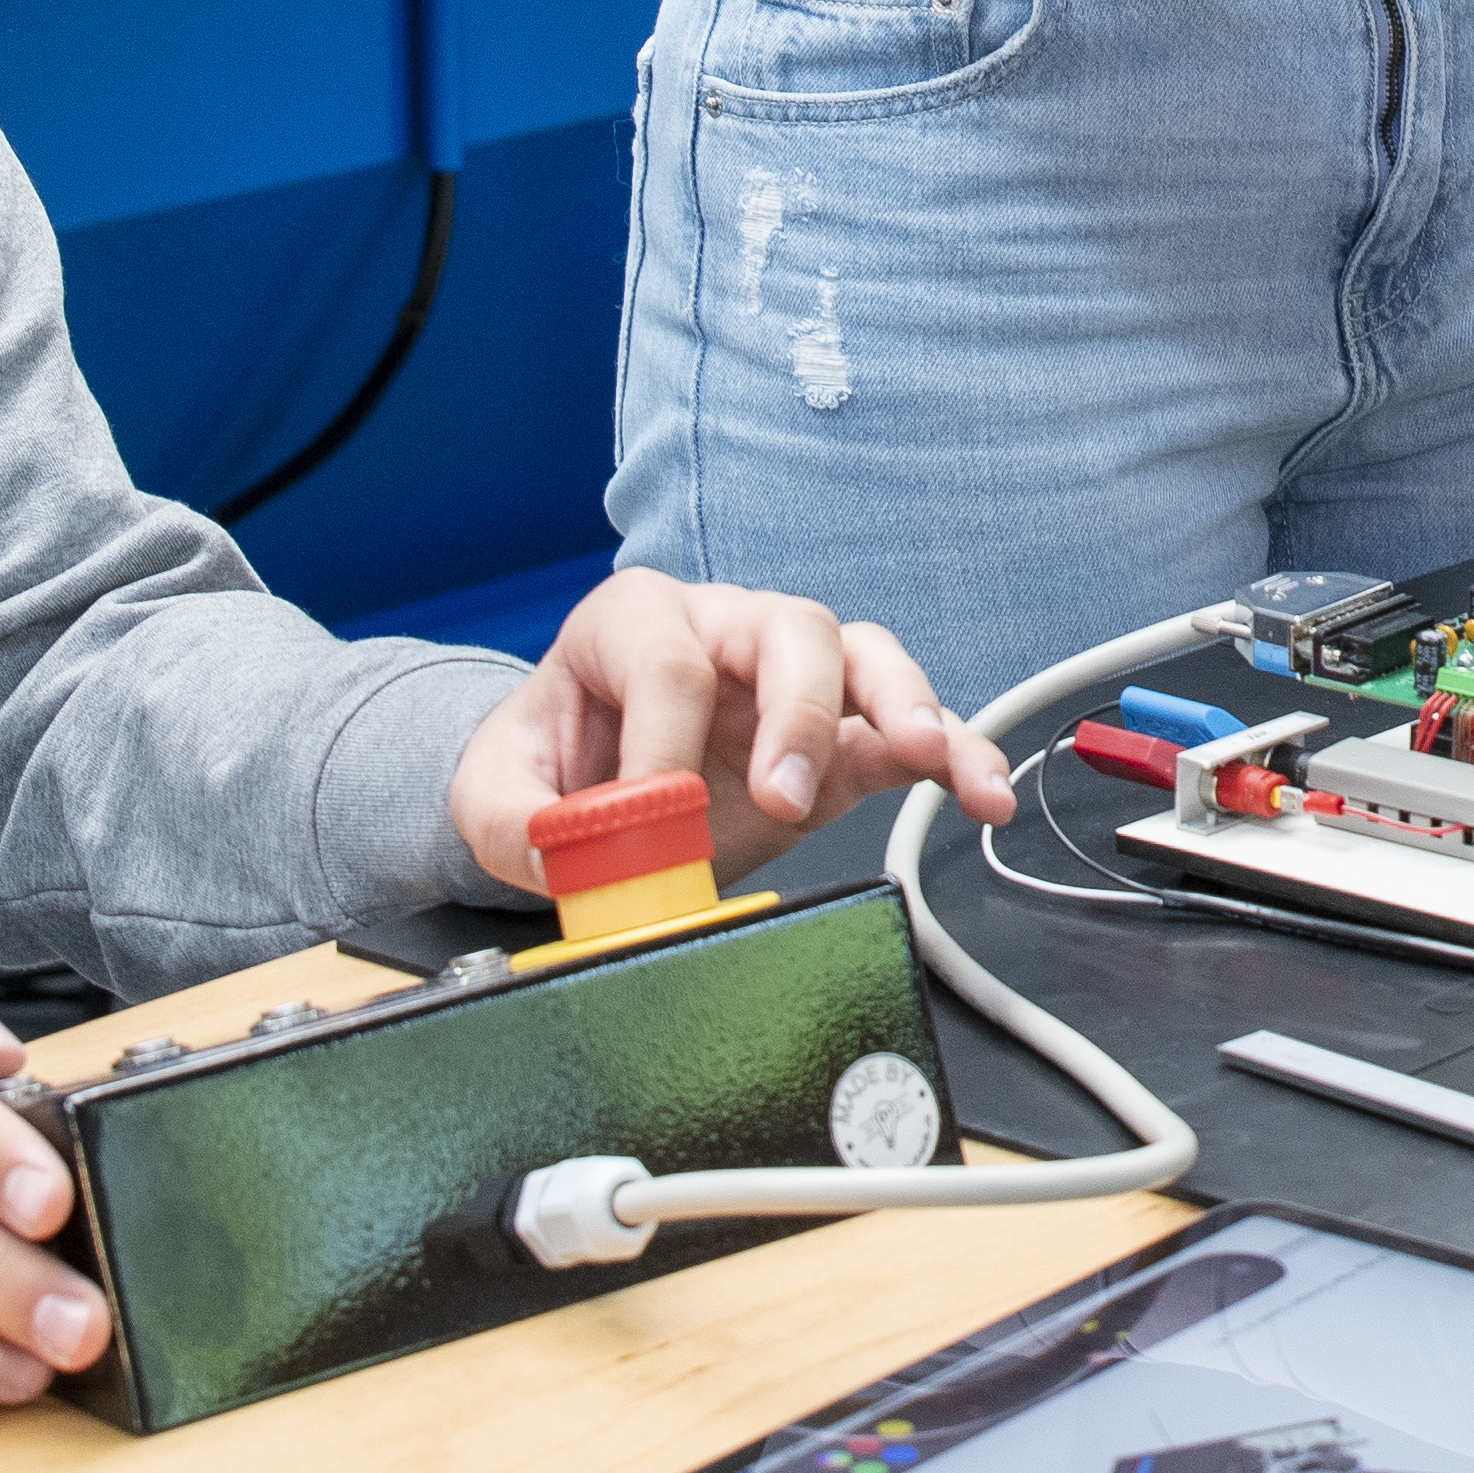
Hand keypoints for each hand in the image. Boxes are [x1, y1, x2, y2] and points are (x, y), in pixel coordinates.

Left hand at [451, 569, 1015, 894]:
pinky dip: (952, 754)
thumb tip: (567, 849)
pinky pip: (907, 729)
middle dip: (796, 709)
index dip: (663, 741)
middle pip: (786, 629)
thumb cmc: (549, 763)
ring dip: (901, 704)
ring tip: (924, 754)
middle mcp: (723, 628)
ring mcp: (790, 677)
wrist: (578, 782)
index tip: (655, 818)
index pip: (665, 660)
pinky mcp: (839, 736)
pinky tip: (979, 793)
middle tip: (786, 795)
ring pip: (862, 655)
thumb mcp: (493, 791)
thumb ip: (514, 818)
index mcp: (633, 623)